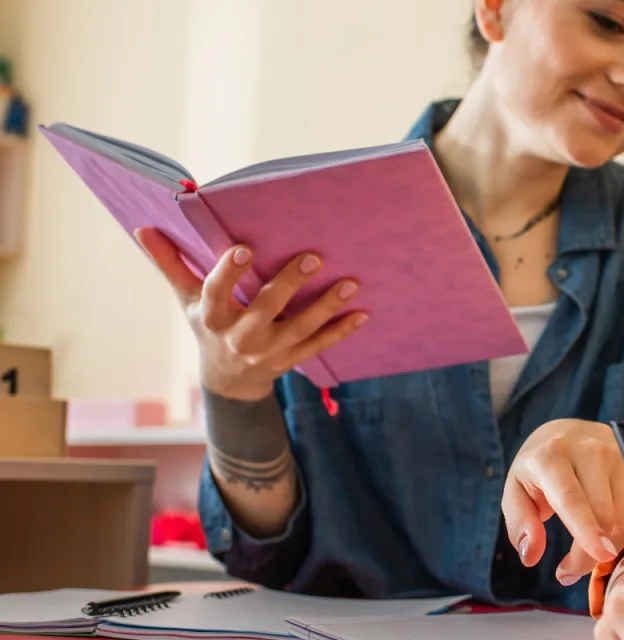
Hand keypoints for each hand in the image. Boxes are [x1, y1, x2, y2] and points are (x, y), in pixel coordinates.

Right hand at [136, 227, 366, 400]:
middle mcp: (240, 337)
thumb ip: (171, 263)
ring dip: (326, 307)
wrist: (227, 380)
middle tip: (314, 257)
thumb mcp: (187, 299)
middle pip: (265, 308)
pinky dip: (341, 332)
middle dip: (288, 284)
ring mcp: (268, 352)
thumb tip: (142, 228)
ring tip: (350, 283)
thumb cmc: (208, 325)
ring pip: (299, 328)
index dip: (229, 272)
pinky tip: (362, 314)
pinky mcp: (291, 361)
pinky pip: (318, 346)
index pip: (216, 292)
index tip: (244, 248)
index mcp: (212, 317)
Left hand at [501, 418, 623, 584]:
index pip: (573, 498)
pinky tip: (610, 526)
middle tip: (570, 570)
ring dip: (612, 543)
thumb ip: (519, 524)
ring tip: (588, 547)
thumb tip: (531, 555)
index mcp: (553, 455)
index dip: (587, 530)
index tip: (601, 556)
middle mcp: (592, 450)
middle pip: (605, 515)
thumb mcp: (516, 490)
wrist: (568, 431)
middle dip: (591, 554)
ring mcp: (623, 453)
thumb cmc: (540, 467)